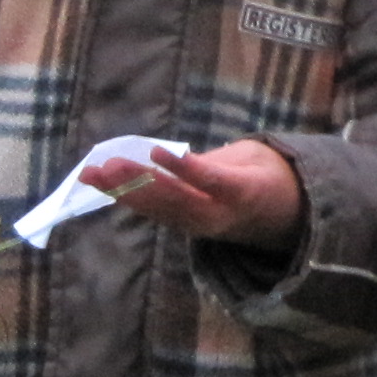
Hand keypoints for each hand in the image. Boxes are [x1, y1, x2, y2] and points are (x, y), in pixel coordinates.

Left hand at [85, 138, 307, 249]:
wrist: (283, 218)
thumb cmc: (269, 176)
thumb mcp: (255, 158)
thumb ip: (215, 161)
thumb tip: (174, 161)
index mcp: (243, 193)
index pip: (210, 181)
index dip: (183, 167)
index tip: (156, 150)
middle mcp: (217, 215)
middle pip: (174, 200)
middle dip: (139, 182)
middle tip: (109, 164)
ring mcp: (199, 226)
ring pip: (158, 210)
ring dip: (123, 192)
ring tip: (93, 175)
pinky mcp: (186, 227)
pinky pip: (156, 213)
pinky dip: (129, 198)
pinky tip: (104, 185)